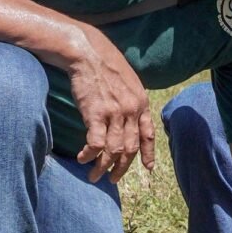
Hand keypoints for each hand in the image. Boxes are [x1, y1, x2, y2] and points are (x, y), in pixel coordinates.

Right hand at [67, 27, 154, 183]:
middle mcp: (132, 110)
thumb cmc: (104, 65)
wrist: (87, 53)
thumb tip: (129, 115)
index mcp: (141, 103)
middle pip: (130, 148)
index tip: (147, 168)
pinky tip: (82, 158)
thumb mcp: (127, 81)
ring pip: (113, 150)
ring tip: (94, 175)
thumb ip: (131, 100)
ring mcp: (115, 113)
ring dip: (103, 167)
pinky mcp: (96, 114)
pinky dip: (89, 155)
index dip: (147, 154)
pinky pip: (96, 143)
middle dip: (122, 167)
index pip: (148, 134)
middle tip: (112, 179)